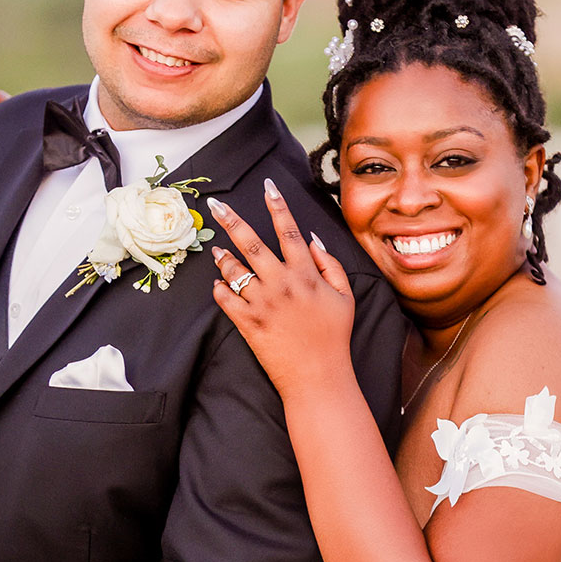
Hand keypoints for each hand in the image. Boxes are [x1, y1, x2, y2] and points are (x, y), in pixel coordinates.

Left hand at [209, 179, 355, 396]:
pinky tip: (218, 284)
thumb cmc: (334, 336)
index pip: (288, 231)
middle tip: (215, 205)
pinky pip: (225, 299)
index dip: (277, 205)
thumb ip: (331, 265)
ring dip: (223, 257)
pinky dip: (219, 289)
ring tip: (216, 249)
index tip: (267, 185)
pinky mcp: (248, 323)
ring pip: (234, 270)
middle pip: (252, 243)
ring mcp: (263, 303)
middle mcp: (282, 283)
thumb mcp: (345, 297)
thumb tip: (312, 239)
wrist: (318, 376)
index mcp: (306, 274)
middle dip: (232, 220)